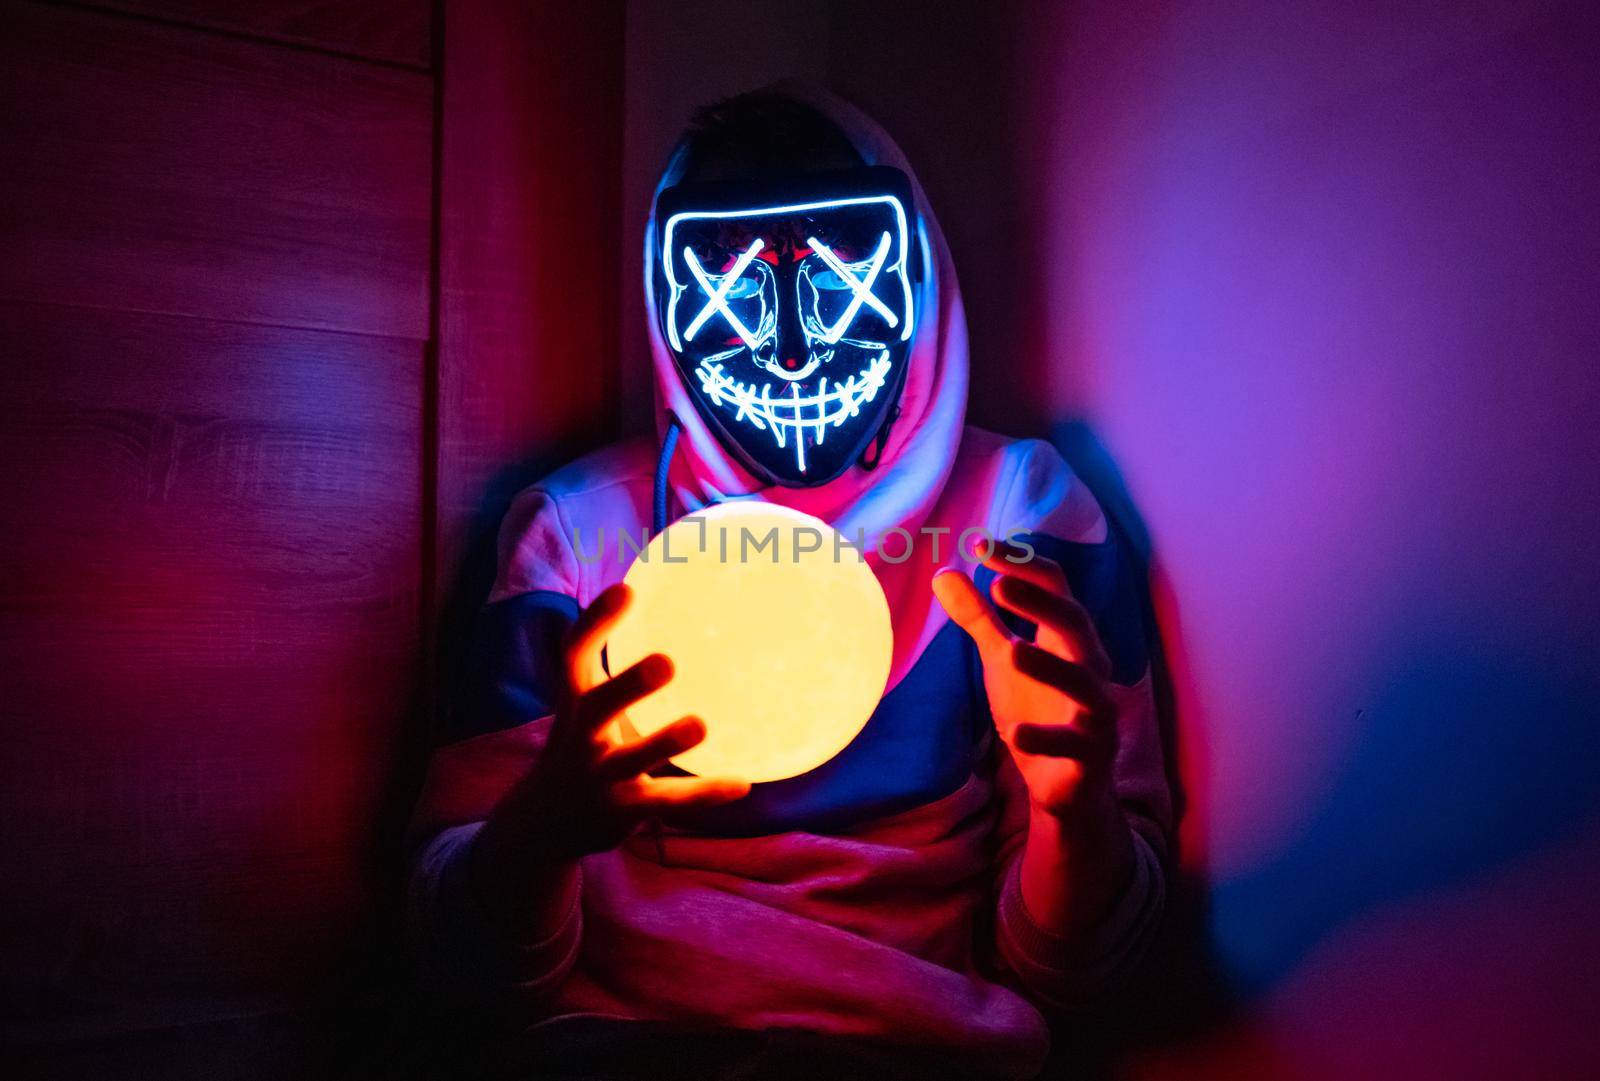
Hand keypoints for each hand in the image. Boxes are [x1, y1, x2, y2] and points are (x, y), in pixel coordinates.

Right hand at [472, 583, 748, 931]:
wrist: (543, 823)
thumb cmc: (581, 745)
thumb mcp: (585, 708)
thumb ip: (619, 676)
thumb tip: (677, 619)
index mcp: (573, 702)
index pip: (573, 656)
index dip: (595, 624)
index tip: (626, 591)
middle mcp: (580, 737)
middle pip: (597, 708)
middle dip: (627, 685)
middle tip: (666, 662)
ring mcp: (599, 777)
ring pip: (631, 761)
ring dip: (663, 742)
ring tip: (700, 725)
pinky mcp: (623, 811)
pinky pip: (666, 800)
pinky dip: (703, 793)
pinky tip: (741, 783)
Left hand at [932, 541, 1118, 821]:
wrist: (1066, 782)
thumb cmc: (1038, 706)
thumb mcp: (1002, 658)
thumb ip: (978, 618)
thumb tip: (943, 572)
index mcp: (1068, 637)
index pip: (1056, 588)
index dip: (1023, 566)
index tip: (979, 546)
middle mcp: (1089, 666)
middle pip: (1076, 624)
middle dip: (1042, 603)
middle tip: (1000, 583)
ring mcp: (1096, 711)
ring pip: (1085, 683)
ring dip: (1050, 666)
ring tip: (1012, 651)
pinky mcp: (1091, 754)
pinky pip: (1074, 744)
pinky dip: (1047, 738)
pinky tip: (1015, 734)